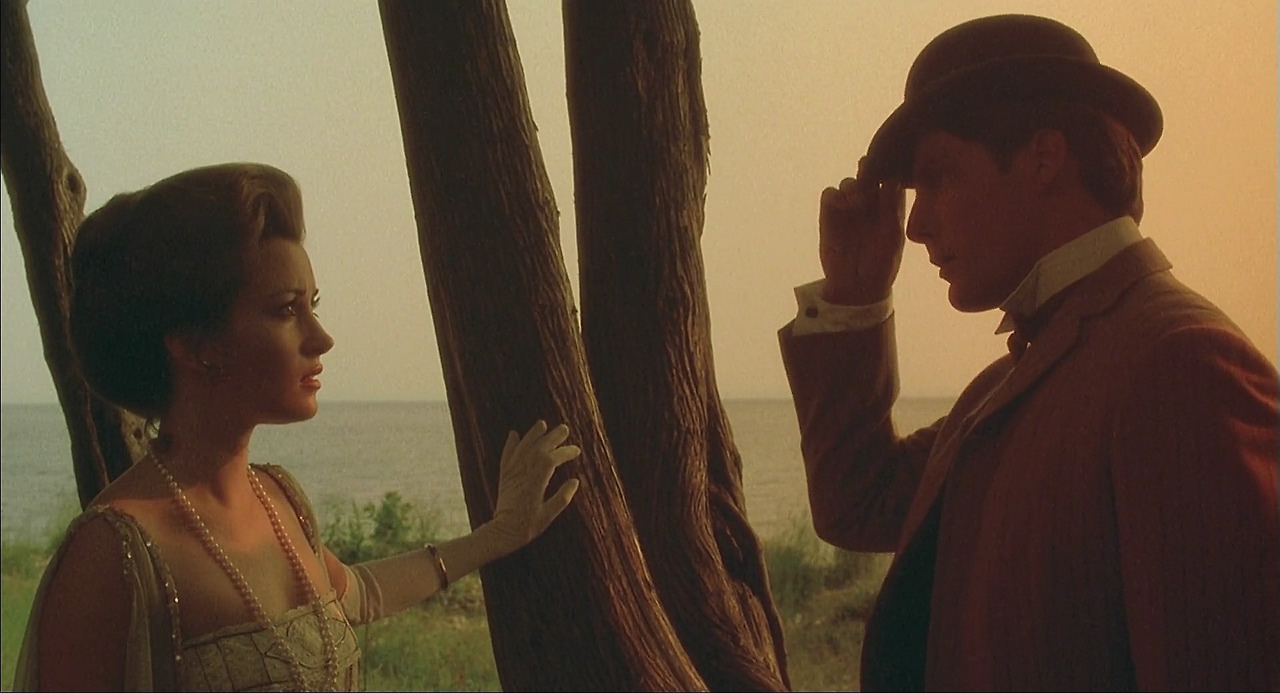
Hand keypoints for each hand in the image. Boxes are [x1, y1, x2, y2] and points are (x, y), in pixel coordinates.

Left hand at [483, 420, 580, 556]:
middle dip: (552, 437)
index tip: (576, 450)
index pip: (552, 460)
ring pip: (523, 448)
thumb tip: (575, 481)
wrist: (502, 532)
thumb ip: (562, 497)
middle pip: (538, 449)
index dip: (565, 453)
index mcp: (536, 482)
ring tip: (542, 423)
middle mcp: (523, 473)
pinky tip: (513, 434)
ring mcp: (512, 473)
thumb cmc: (528, 526)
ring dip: (532, 435)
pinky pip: (507, 456)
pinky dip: (510, 444)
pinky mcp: (504, 476)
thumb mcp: (549, 515)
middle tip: (564, 428)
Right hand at [818, 156, 905, 304]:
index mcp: (890, 205)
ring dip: (853, 186)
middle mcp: (869, 203)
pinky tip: (842, 207)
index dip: (889, 170)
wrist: (857, 286)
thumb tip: (891, 179)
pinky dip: (835, 195)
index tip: (889, 175)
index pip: (890, 177)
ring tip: (858, 202)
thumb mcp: (892, 235)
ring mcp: (848, 208)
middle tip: (870, 179)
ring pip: (849, 182)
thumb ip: (892, 207)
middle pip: (868, 174)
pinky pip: (829, 194)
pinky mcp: (829, 214)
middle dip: (868, 172)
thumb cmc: (882, 263)